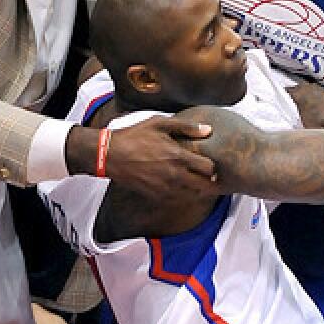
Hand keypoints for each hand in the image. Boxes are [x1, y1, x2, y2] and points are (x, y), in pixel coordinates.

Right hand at [97, 117, 216, 202]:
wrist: (110, 155)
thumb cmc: (134, 136)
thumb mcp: (160, 124)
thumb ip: (186, 126)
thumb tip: (208, 130)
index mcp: (178, 157)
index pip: (209, 168)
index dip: (214, 167)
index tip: (211, 164)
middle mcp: (174, 175)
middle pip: (205, 187)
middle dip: (211, 183)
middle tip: (212, 179)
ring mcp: (165, 187)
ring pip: (192, 195)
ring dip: (198, 190)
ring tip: (198, 182)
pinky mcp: (155, 194)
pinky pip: (176, 199)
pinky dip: (182, 195)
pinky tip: (181, 186)